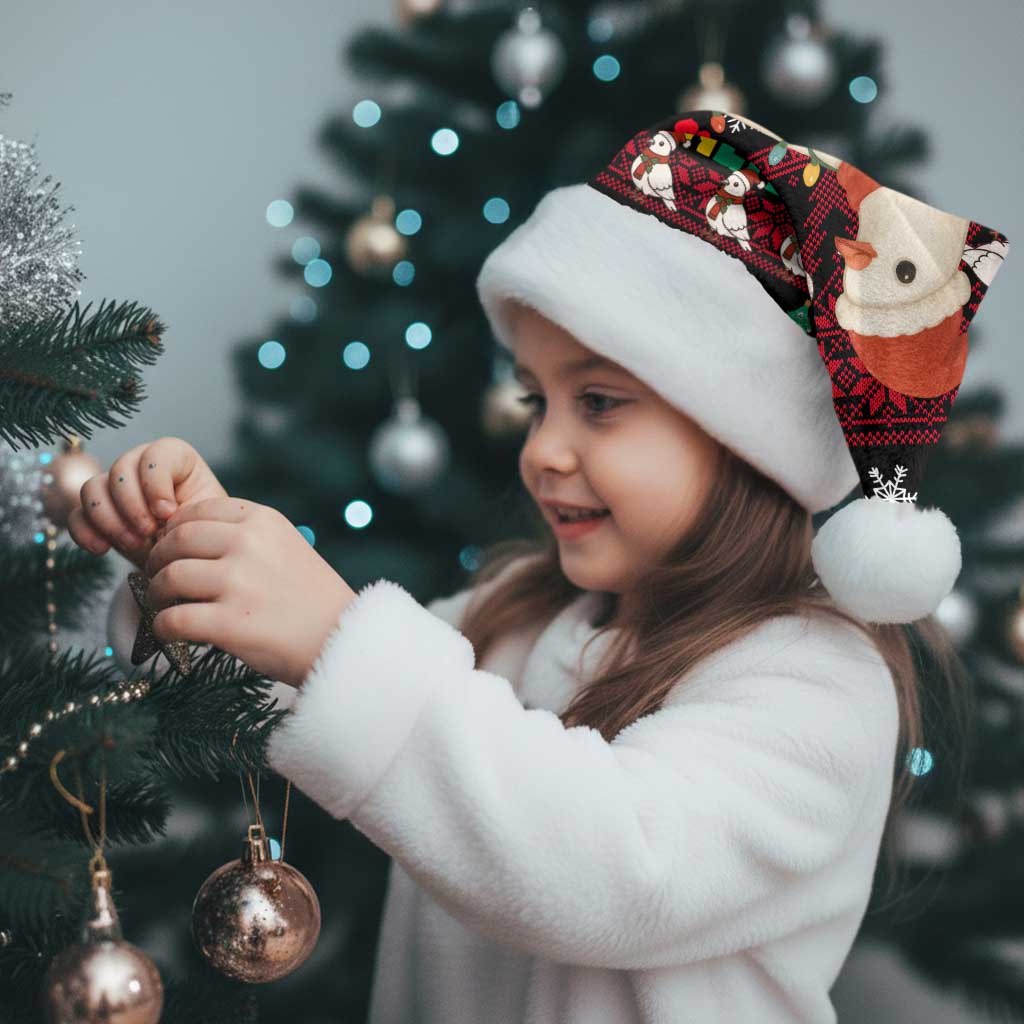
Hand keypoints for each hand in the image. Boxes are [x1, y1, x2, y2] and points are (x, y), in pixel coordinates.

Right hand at [67, 437, 227, 570]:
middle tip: (148, 533)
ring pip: (92, 488)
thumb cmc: (203, 534)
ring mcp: (115, 488)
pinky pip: (76, 515)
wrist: (188, 560)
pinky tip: (102, 549)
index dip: (156, 483)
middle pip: (120, 469)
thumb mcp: (206, 519)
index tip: (168, 513)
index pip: (156, 454)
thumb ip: (189, 510)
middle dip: (132, 505)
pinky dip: (85, 532)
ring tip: (133, 544)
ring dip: (109, 519)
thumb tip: (163, 515)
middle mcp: (141, 466)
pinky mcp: (97, 514)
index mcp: (176, 459)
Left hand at [143, 496, 357, 687]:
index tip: (172, 548)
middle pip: (176, 541)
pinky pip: (172, 620)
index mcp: (263, 520)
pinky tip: (170, 632)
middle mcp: (248, 544)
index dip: (175, 530)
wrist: (343, 639)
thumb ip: (245, 536)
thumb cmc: (312, 598)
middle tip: (157, 577)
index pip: (197, 511)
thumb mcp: (287, 546)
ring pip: (169, 578)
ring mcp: (238, 583)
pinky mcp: (229, 623)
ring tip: (164, 605)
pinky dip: (163, 627)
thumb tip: (184, 537)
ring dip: (157, 594)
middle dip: (158, 560)